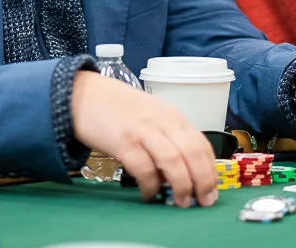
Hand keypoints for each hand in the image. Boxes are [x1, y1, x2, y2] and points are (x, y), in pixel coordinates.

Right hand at [71, 71, 216, 207]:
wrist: (83, 94)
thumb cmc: (117, 107)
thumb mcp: (150, 114)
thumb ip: (168, 136)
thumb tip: (182, 170)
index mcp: (172, 115)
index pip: (201, 144)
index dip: (210, 170)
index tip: (212, 189)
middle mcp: (161, 120)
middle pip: (192, 153)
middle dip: (202, 181)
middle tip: (203, 201)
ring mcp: (142, 130)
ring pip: (173, 161)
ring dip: (181, 185)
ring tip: (181, 202)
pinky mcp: (122, 141)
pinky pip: (143, 168)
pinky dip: (150, 185)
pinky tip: (149, 193)